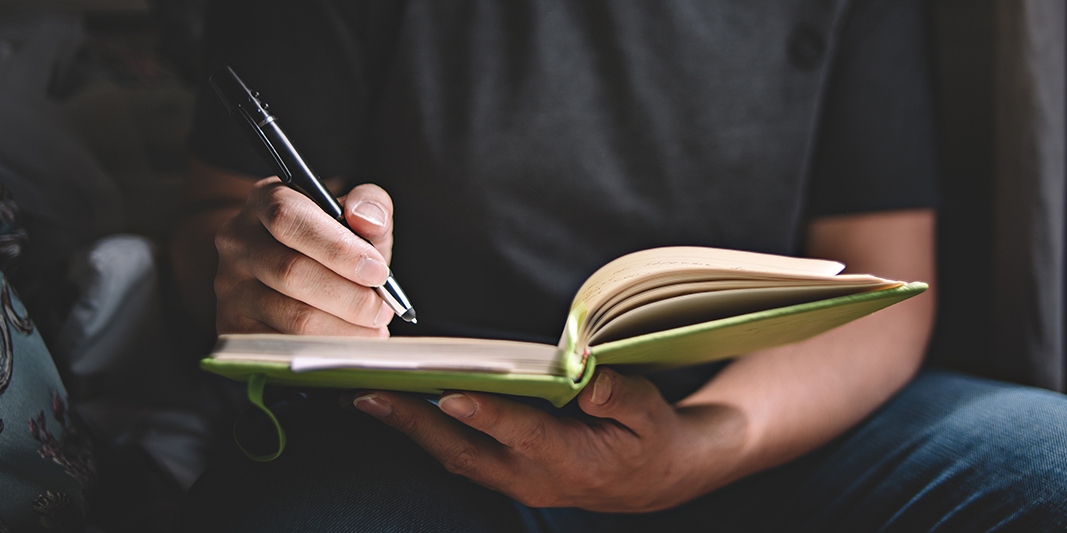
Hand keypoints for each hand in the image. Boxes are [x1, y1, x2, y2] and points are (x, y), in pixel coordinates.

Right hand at [214, 177, 395, 335]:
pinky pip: (283, 346)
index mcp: (266, 199)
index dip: (337, 248)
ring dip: (344, 328)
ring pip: (291, 316)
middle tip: (382, 310)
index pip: (288, 218)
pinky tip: (348, 343)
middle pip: (291, 272)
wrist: (298, 269)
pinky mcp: (232, 326)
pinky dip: (325, 350)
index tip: (378, 272)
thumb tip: (367, 220)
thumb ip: (370, 206)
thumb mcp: (355, 215)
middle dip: (350, 297)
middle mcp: (238, 240)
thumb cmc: (333, 242)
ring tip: (373, 329)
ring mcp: (230, 286)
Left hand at [352, 368, 746, 511]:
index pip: (522, 434)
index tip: (450, 396)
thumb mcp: (653, 415)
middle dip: (414, 423)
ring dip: (409, 428)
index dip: (487, 415)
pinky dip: (426, 433)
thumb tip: (589, 381)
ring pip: (453, 455)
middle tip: (369, 395)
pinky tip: (401, 408)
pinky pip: (459, 455)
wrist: (653, 480)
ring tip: (365, 397)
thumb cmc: (652, 440)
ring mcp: (515, 480)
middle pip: (464, 450)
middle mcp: (532, 476)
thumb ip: (622, 397)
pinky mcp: (506, 474)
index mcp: (571, 459)